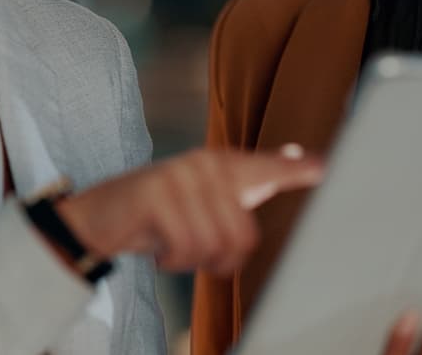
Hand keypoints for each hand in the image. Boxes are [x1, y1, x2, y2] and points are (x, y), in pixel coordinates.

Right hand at [53, 145, 322, 274]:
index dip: (296, 171)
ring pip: (213, 245)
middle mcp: (204, 164)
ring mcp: (179, 176)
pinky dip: (172, 261)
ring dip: (192, 260)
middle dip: (218, 258)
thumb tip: (301, 160)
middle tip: (192, 250)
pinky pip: (185, 248)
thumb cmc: (158, 214)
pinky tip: (159, 248)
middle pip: (242, 236)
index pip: (268, 168)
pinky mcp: (155, 195)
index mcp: (222, 166)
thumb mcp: (204, 199)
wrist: (98, 218)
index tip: (324, 167)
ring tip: (173, 244)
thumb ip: (253, 179)